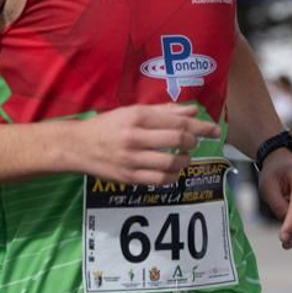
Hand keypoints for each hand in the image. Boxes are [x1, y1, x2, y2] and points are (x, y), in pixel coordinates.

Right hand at [74, 104, 220, 186]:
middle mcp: (135, 137)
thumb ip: (165, 111)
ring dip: (185, 161)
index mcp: (137, 117)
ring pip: (171, 163)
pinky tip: (172, 171)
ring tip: (184, 156)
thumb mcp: (133, 111)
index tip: (214, 129)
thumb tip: (192, 111)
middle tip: (194, 142)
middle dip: (194, 141)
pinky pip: (160, 181)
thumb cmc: (108, 125)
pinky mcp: (128, 177)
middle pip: (178, 140)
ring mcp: (132, 159)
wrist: (77, 146)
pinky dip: (173, 177)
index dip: (200, 126)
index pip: (177, 122)